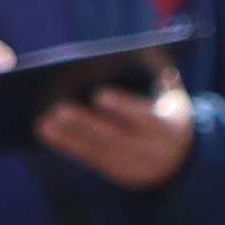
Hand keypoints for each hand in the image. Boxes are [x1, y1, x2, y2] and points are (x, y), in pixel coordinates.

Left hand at [32, 76, 194, 191]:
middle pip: (115, 138)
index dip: (123, 107)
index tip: (99, 94)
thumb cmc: (168, 111)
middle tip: (58, 108)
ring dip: (68, 137)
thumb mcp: (172, 92)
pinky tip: (46, 132)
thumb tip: (142, 49)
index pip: (146, 118)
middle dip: (85, 124)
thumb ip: (160, 71)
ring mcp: (135, 168)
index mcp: (170, 128)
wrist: (181, 158)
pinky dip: (67, 145)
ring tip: (42, 122)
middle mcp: (153, 153)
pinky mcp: (118, 175)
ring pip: (98, 152)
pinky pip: (90, 160)